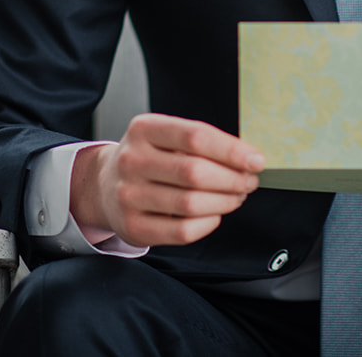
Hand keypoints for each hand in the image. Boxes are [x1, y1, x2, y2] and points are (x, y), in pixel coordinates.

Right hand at [69, 113, 265, 247]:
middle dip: (232, 179)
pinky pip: (182, 231)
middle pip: (195, 172)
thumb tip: (248, 158)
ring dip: (225, 201)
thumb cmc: (149, 159)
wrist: (104, 185)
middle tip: (248, 181)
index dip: (232, 150)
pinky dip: (207, 224)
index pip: (195, 136)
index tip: (256, 160)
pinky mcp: (132, 227)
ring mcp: (128, 195)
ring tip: (236, 197)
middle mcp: (131, 160)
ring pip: (190, 204)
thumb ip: (201, 143)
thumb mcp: (165, 137)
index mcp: (143, 129)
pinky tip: (214, 214)